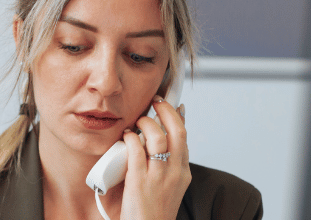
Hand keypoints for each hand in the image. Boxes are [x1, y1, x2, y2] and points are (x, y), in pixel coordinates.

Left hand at [120, 95, 190, 219]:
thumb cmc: (153, 213)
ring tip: (137, 121)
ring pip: (157, 137)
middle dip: (166, 110)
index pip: (184, 138)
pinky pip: (136, 150)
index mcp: (183, 174)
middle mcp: (174, 172)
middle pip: (177, 131)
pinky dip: (130, 138)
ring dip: (146, 122)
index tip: (174, 106)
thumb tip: (158, 144)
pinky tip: (126, 136)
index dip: (178, 118)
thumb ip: (166, 166)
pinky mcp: (139, 181)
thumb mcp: (168, 188)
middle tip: (156, 101)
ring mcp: (158, 176)